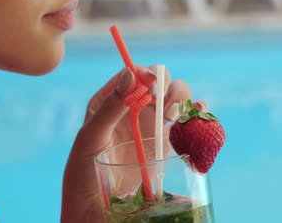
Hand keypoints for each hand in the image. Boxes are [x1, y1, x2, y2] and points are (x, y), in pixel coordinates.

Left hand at [61, 65, 203, 221]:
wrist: (93, 211)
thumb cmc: (83, 173)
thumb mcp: (91, 137)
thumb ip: (110, 107)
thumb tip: (130, 74)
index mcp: (109, 101)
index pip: (132, 75)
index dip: (145, 73)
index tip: (152, 83)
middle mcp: (131, 110)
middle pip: (158, 83)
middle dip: (166, 86)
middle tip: (163, 102)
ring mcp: (149, 127)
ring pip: (174, 101)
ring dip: (182, 99)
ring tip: (175, 113)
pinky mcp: (164, 145)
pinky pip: (184, 124)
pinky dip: (196, 116)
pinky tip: (198, 115)